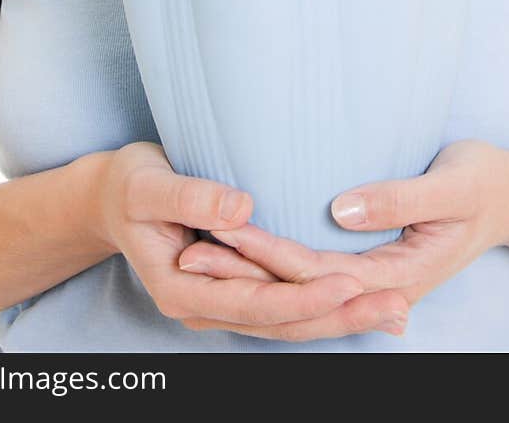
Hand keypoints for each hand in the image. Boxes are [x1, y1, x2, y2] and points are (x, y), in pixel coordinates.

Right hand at [93, 142, 410, 340]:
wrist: (110, 197)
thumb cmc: (128, 184)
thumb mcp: (149, 184)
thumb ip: (192, 198)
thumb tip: (241, 212)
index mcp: (184, 290)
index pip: (256, 302)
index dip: (305, 296)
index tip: (351, 283)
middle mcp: (207, 307)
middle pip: (281, 324)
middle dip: (341, 317)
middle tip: (398, 307)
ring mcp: (222, 301)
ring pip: (288, 321)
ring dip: (341, 316)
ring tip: (396, 311)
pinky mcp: (237, 286)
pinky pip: (284, 303)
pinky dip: (323, 303)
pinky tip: (360, 297)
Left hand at [176, 140, 508, 331]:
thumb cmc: (487, 180)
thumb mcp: (452, 183)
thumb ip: (398, 197)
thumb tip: (341, 209)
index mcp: (401, 274)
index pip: (318, 273)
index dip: (268, 255)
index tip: (223, 234)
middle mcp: (382, 287)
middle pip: (299, 291)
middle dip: (243, 275)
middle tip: (188, 254)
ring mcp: (375, 279)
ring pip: (301, 290)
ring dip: (251, 277)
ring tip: (197, 256)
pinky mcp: (368, 263)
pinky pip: (314, 275)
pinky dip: (274, 269)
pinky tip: (242, 256)